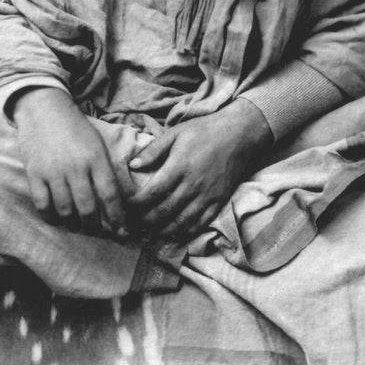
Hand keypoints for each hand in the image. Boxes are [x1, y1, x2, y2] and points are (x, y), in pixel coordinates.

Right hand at [12, 87, 125, 235]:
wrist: (44, 108)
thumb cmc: (75, 127)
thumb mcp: (97, 144)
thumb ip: (104, 170)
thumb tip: (115, 201)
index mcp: (96, 158)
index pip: (110, 195)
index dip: (117, 218)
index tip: (123, 232)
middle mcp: (76, 167)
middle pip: (88, 209)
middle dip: (96, 228)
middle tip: (99, 233)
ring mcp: (54, 171)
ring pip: (65, 211)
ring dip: (73, 225)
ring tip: (78, 227)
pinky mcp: (35, 174)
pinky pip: (43, 205)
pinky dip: (51, 218)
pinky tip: (57, 219)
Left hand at [127, 99, 272, 240]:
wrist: (239, 135)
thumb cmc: (204, 130)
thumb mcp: (176, 133)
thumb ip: (153, 150)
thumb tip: (132, 165)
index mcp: (179, 166)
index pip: (153, 192)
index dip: (136, 204)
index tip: (126, 207)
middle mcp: (192, 185)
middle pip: (164, 211)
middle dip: (145, 221)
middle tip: (133, 224)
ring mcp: (206, 196)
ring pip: (181, 222)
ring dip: (162, 231)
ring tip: (148, 234)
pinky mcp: (218, 202)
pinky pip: (200, 224)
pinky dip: (185, 233)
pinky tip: (174, 234)